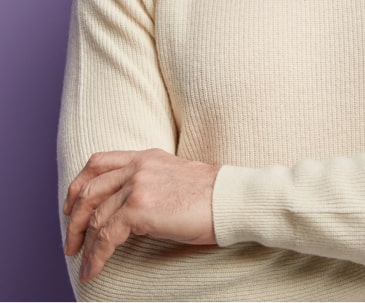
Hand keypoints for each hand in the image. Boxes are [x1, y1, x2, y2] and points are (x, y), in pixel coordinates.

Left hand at [63, 148, 218, 281]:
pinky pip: (106, 236)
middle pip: (89, 189)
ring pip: (95, 216)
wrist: (230, 199)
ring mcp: (138, 186)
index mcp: (146, 157)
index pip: (99, 162)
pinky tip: (94, 270)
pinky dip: (96, 256)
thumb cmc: (211, 195)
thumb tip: (133, 205)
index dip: (78, 184)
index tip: (71, 206)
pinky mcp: (140, 209)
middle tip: (72, 242)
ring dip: (84, 243)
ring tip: (83, 262)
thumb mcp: (175, 176)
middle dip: (75, 219)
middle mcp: (138, 167)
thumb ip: (151, 181)